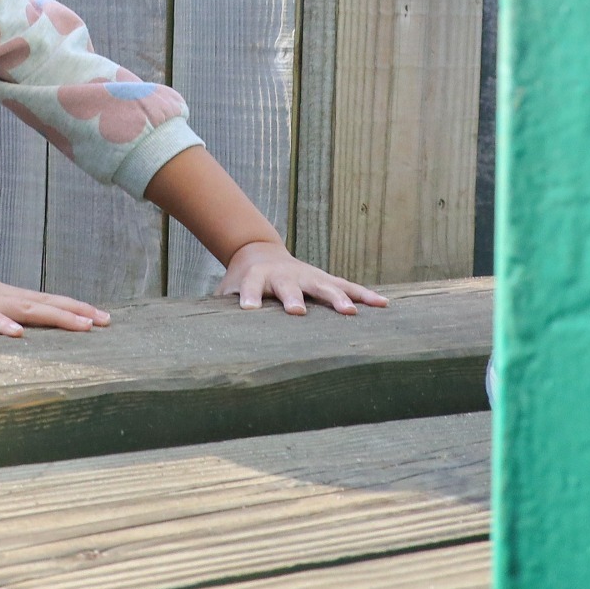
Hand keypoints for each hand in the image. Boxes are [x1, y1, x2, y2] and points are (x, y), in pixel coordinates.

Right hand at [0, 257, 110, 336]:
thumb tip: (16, 332)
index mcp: (3, 297)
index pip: (45, 302)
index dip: (73, 308)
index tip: (102, 318)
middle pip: (44, 303)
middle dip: (77, 312)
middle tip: (107, 321)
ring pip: (24, 309)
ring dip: (55, 317)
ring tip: (82, 326)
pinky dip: (1, 325)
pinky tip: (18, 334)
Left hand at [216, 240, 388, 315]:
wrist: (258, 253)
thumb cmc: (241, 281)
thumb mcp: (227, 291)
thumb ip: (220, 309)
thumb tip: (205, 335)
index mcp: (255, 278)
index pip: (250, 288)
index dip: (249, 297)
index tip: (249, 309)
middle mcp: (283, 275)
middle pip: (289, 287)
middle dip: (294, 298)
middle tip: (297, 312)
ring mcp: (307, 275)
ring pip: (324, 286)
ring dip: (337, 299)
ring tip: (351, 313)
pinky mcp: (324, 278)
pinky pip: (347, 286)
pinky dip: (364, 295)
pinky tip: (383, 305)